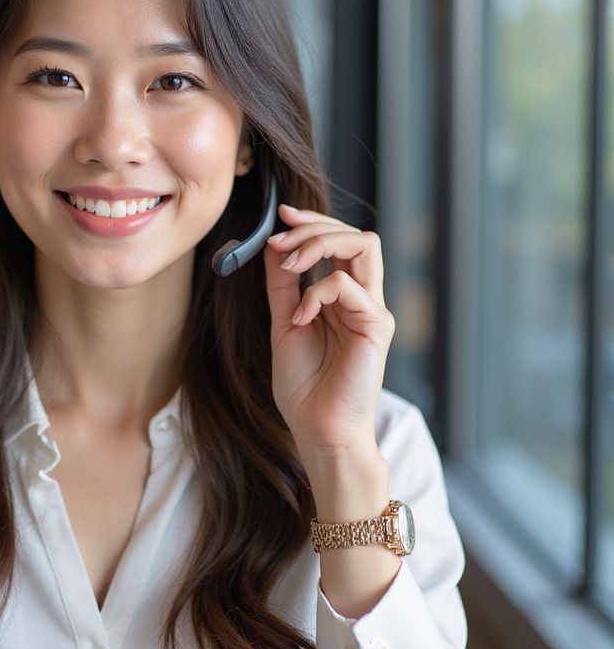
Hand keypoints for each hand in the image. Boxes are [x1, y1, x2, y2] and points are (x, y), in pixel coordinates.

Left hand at [263, 204, 394, 464]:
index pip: (340, 242)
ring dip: (318, 246)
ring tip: (288, 266)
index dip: (313, 222)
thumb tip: (273, 244)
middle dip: (314, 228)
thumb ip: (282, 285)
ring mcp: (373, 311)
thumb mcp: (284, 324)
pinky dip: (315, 293)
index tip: (281, 216)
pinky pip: (347, 286)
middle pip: (355, 235)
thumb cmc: (305, 388)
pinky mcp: (376, 327)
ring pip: (363, 246)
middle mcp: (364, 300)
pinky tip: (300, 318)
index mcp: (344, 299)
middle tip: (279, 239)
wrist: (319, 432)